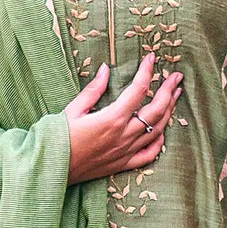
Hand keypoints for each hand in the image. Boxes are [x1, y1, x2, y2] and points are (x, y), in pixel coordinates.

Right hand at [65, 53, 182, 186]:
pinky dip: (159, 142)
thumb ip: (93, 90)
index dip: (147, 72)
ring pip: (157, 130)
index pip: (138, 90)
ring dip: (169, 111)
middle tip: (176, 77)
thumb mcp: (73, 109)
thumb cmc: (57, 139)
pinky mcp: (122, 164)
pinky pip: (148, 155)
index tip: (152, 58)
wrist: (50, 169)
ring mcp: (125, 152)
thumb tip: (106, 69)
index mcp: (112, 119)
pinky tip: (162, 131)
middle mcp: (124, 136)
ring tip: (175, 96)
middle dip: (168, 91)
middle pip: (156, 110)